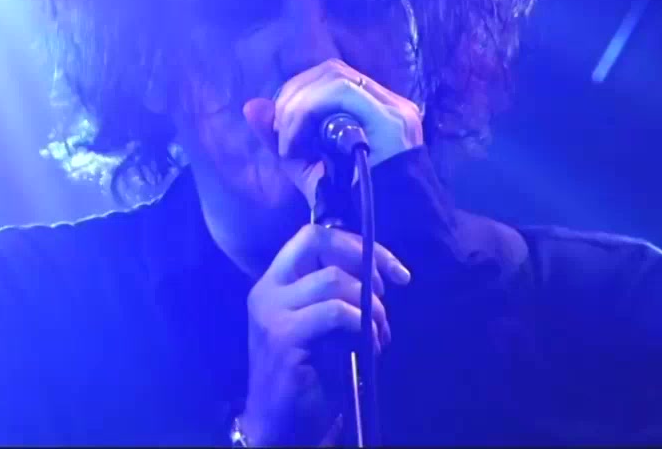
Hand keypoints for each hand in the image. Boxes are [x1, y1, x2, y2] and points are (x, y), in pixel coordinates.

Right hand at [241, 223, 411, 445]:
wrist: (280, 424)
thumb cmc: (308, 377)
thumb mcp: (326, 326)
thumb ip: (340, 295)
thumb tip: (382, 273)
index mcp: (276, 283)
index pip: (314, 237)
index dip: (356, 244)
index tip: (394, 271)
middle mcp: (267, 291)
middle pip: (318, 242)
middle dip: (366, 259)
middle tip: (389, 291)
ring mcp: (271, 313)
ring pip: (333, 279)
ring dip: (369, 303)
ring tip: (380, 331)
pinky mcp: (283, 337)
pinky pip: (335, 313)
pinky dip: (362, 324)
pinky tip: (372, 346)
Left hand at [243, 59, 423, 201]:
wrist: (387, 239)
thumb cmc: (354, 208)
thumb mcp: (308, 167)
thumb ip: (281, 137)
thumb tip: (251, 106)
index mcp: (374, 110)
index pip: (330, 77)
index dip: (297, 92)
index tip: (279, 127)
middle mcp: (389, 103)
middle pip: (330, 70)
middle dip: (293, 95)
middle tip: (279, 134)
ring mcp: (394, 109)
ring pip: (333, 77)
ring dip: (298, 105)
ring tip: (287, 144)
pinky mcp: (392, 120)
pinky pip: (342, 94)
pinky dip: (308, 112)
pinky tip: (296, 144)